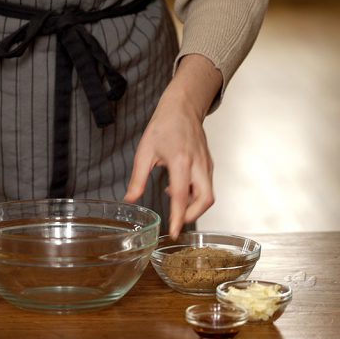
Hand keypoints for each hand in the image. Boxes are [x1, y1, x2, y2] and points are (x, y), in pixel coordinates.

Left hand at [124, 54, 221, 238]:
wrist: (183, 107)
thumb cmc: (164, 125)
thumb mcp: (145, 151)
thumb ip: (137, 179)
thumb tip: (130, 199)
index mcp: (181, 161)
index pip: (181, 196)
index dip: (177, 217)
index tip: (173, 231)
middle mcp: (198, 165)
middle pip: (205, 200)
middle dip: (192, 215)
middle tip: (176, 221)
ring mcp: (206, 165)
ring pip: (208, 195)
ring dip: (193, 206)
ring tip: (174, 203)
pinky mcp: (209, 165)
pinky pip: (206, 187)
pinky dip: (195, 195)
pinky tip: (178, 190)